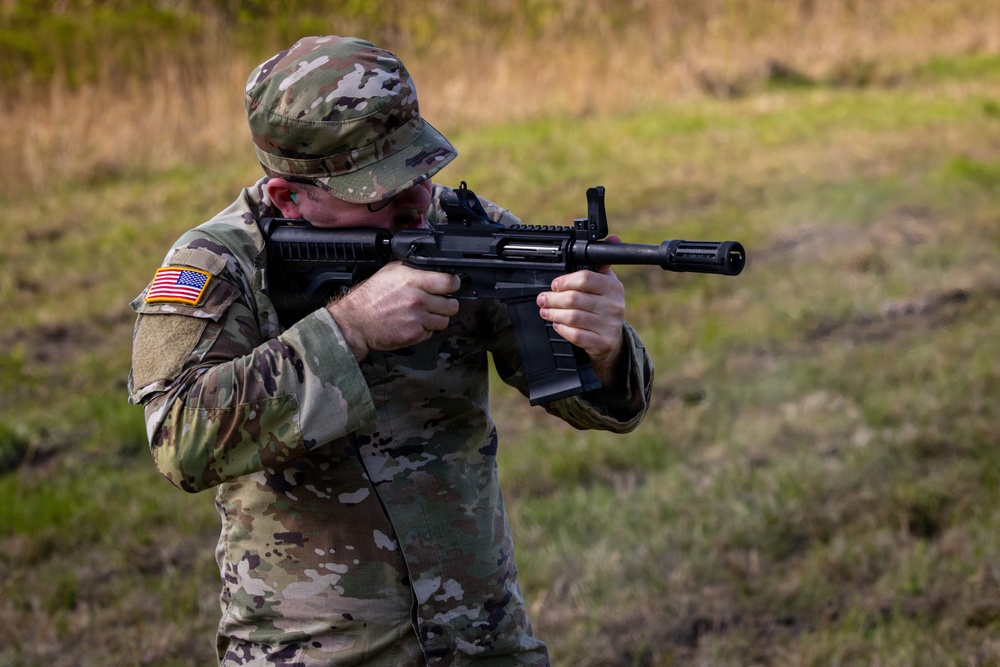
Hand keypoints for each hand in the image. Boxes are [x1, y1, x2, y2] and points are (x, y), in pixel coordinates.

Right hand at [327, 262, 459, 360]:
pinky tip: (413, 323)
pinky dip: (425, 330)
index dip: (454, 284)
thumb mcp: (389, 272)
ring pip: (444, 321)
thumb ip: (412, 269)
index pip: (449, 282)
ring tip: (424, 315)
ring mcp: (417, 319)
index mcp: (413, 281)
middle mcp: (418, 299)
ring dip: (437, 318)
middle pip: (452, 305)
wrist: (355, 322)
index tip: (452, 286)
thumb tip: (430, 269)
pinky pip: (431, 333)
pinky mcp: (414, 335)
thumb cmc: (370, 298)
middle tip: (438, 303)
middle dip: (447, 304)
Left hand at [536, 238, 626, 384]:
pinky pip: (576, 335)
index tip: (554, 285)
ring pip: (573, 317)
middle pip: (575, 299)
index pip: (585, 279)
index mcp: (613, 286)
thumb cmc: (602, 306)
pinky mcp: (602, 342)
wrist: (612, 340)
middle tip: (542, 299)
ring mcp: (609, 325)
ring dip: (553, 313)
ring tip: (545, 311)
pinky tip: (557, 324)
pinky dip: (562, 329)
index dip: (565, 281)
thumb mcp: (605, 283)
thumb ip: (600, 264)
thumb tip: (612, 237)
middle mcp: (614, 305)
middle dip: (553, 299)